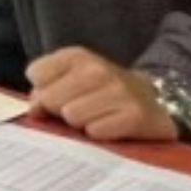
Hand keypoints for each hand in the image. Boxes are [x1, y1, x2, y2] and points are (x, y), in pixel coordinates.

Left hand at [26, 47, 177, 142]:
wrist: (155, 101)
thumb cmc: (102, 92)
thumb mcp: (70, 80)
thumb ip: (43, 91)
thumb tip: (34, 109)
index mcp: (77, 56)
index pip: (35, 74)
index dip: (43, 90)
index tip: (61, 94)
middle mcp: (97, 69)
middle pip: (50, 99)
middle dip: (60, 110)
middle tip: (83, 108)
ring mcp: (118, 91)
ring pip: (72, 117)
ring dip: (81, 124)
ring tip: (99, 117)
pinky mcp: (135, 116)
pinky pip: (96, 133)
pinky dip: (101, 134)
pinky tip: (113, 127)